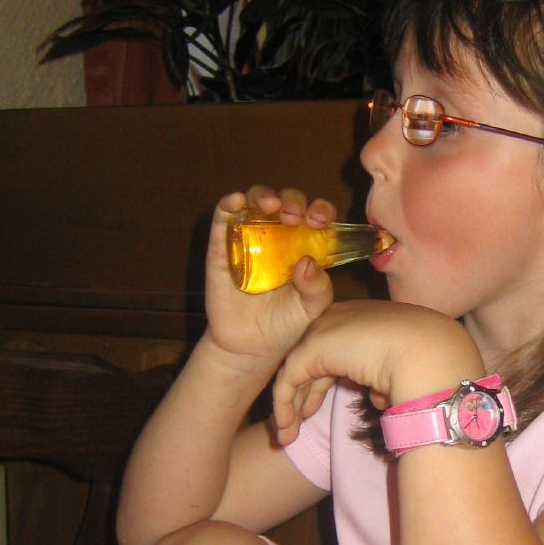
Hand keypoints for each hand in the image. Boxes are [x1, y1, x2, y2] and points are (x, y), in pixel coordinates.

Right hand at [203, 186, 335, 364]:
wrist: (252, 348)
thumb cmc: (287, 324)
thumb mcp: (313, 309)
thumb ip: (319, 288)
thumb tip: (307, 262)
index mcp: (306, 244)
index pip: (316, 215)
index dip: (321, 210)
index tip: (321, 221)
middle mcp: (279, 234)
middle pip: (287, 202)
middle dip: (294, 202)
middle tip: (295, 216)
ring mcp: (249, 237)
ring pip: (256, 201)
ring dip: (264, 196)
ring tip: (271, 207)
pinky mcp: (222, 247)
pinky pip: (222, 218)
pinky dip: (228, 204)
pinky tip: (237, 202)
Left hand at [271, 300, 483, 443]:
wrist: (429, 353)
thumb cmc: (429, 363)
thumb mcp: (401, 370)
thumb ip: (384, 378)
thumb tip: (377, 395)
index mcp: (364, 318)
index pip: (333, 349)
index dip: (322, 380)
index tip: (318, 407)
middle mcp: (340, 317)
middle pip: (312, 359)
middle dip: (303, 394)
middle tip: (298, 422)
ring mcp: (324, 328)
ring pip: (296, 371)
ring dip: (290, 406)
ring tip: (287, 436)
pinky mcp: (312, 347)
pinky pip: (289, 380)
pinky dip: (285, 407)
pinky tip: (286, 430)